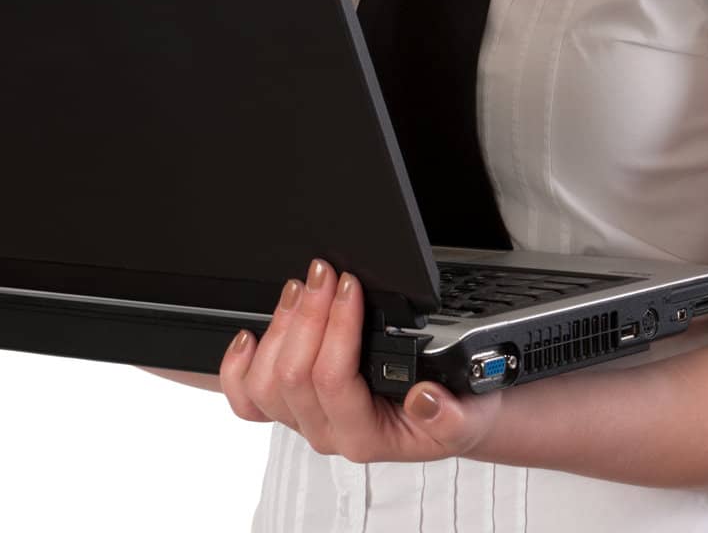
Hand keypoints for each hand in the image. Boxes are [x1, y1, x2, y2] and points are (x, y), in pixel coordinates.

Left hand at [219, 257, 503, 464]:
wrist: (447, 411)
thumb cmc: (454, 407)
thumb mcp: (469, 413)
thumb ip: (451, 416)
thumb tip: (424, 399)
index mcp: (367, 436)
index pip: (333, 381)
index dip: (335, 326)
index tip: (349, 285)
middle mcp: (329, 431)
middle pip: (293, 376)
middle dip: (308, 314)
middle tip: (325, 272)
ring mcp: (304, 418)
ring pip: (266, 382)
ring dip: (281, 326)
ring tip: (303, 288)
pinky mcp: (290, 405)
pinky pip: (247, 399)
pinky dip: (238, 367)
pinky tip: (248, 336)